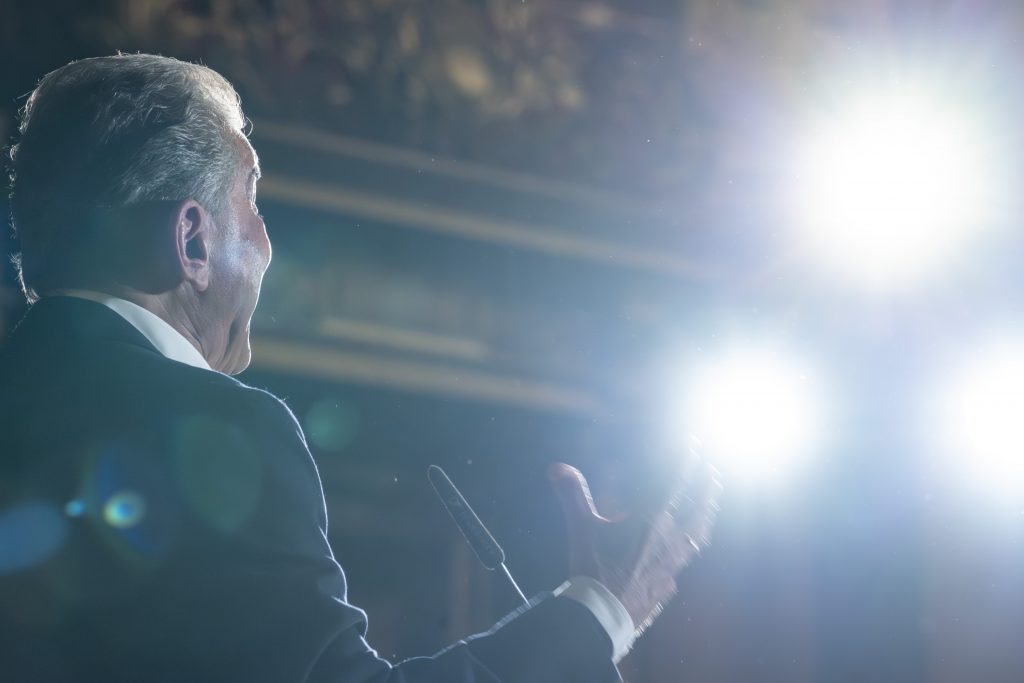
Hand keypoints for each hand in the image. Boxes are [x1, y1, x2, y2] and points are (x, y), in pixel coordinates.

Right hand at [548, 456, 721, 633]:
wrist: (604, 616)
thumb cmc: (594, 569)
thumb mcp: (581, 528)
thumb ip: (572, 494)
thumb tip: (557, 467)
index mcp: (650, 519)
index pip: (674, 483)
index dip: (685, 462)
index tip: (694, 446)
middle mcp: (669, 538)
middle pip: (697, 507)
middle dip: (705, 486)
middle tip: (713, 472)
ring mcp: (674, 563)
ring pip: (698, 534)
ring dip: (706, 514)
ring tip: (711, 504)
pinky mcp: (670, 582)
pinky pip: (686, 559)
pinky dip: (690, 546)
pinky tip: (687, 550)